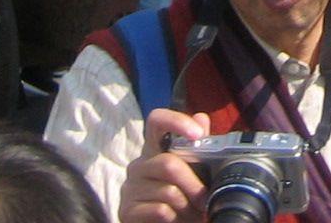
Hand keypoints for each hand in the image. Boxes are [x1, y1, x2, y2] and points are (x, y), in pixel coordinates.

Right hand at [118, 108, 212, 222]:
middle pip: (169, 163)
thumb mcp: (193, 172)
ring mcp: (130, 187)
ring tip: (191, 213)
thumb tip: (201, 118)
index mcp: (155, 149)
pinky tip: (177, 220)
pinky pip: (160, 210)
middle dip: (194, 185)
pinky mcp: (126, 210)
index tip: (198, 134)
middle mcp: (139, 164)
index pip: (157, 121)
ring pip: (168, 191)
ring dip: (187, 206)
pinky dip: (177, 218)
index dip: (176, 121)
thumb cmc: (181, 199)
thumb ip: (197, 147)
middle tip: (204, 200)